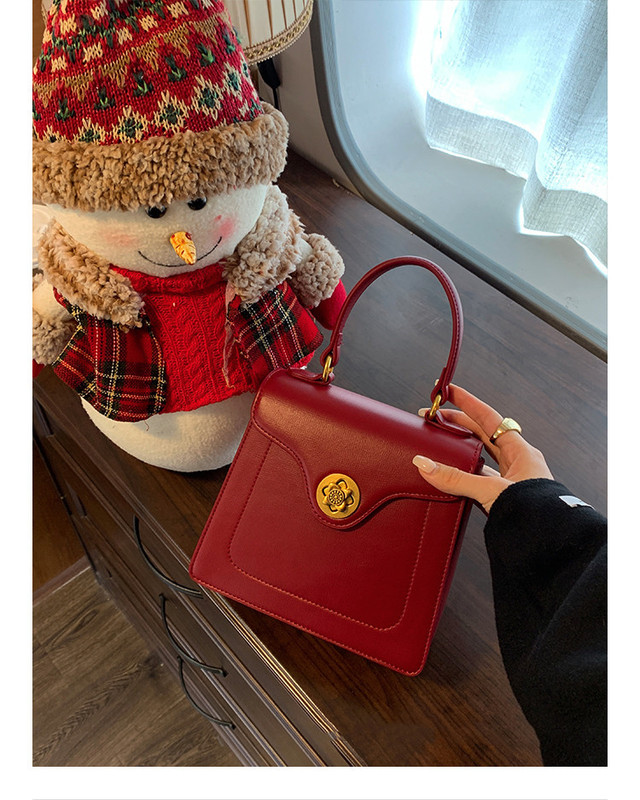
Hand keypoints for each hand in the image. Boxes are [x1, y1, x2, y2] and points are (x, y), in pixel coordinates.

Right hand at [413, 385, 552, 513]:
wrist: (551, 544)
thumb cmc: (534, 513)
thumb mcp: (491, 490)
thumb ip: (456, 479)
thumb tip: (425, 465)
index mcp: (521, 452)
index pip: (489, 418)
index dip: (468, 403)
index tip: (449, 391)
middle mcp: (517, 463)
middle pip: (483, 434)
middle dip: (459, 424)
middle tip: (436, 418)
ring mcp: (511, 482)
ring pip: (481, 457)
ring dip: (461, 450)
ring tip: (440, 444)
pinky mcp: (504, 499)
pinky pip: (480, 480)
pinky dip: (464, 475)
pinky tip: (450, 476)